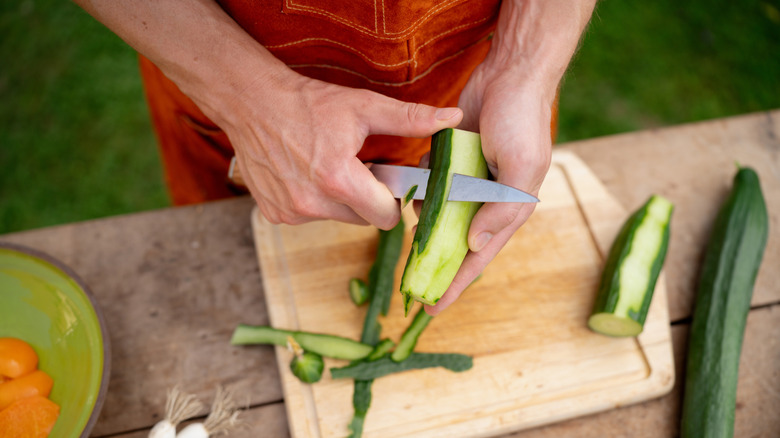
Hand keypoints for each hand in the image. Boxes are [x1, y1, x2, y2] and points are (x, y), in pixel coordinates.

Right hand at [224, 70, 462, 229]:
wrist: (252, 102)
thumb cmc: (309, 103)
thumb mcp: (363, 107)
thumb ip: (410, 119)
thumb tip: (452, 119)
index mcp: (338, 180)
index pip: (386, 218)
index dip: (391, 200)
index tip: (386, 179)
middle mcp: (312, 203)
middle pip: (362, 219)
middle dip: (366, 198)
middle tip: (356, 167)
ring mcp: (290, 212)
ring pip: (337, 219)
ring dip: (340, 199)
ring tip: (328, 166)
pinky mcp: (274, 215)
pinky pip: (310, 217)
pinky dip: (314, 200)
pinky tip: (305, 173)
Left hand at [425, 65, 553, 314]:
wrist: (510, 75)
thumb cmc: (523, 122)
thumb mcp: (522, 169)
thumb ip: (502, 209)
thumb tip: (475, 246)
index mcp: (508, 208)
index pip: (479, 257)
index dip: (456, 284)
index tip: (432, 308)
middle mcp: (487, 199)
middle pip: (457, 243)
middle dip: (435, 264)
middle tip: (410, 287)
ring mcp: (469, 180)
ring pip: (441, 214)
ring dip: (425, 222)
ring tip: (410, 230)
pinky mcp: (453, 160)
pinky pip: (433, 183)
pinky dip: (422, 189)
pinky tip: (412, 192)